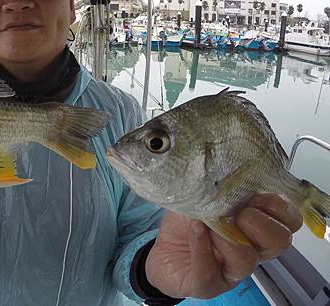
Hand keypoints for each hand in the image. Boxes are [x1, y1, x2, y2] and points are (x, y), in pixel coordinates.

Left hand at [145, 194, 302, 298]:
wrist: (161, 251)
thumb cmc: (187, 223)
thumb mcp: (202, 196)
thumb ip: (218, 186)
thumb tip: (222, 168)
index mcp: (257, 225)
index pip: (289, 219)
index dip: (278, 205)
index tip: (254, 194)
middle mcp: (252, 250)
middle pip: (280, 241)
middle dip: (259, 222)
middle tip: (235, 214)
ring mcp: (232, 270)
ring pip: (247, 260)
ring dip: (227, 237)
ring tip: (206, 223)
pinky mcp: (209, 283)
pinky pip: (210, 271)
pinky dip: (201, 247)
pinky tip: (194, 230)